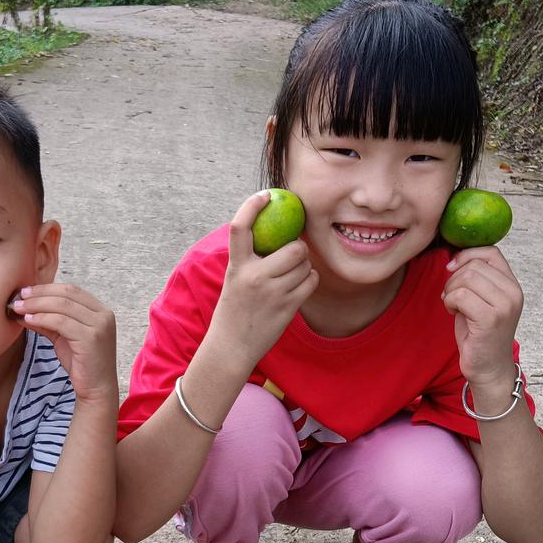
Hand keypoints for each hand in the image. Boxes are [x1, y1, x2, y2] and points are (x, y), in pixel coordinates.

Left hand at [11, 283, 116, 404]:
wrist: (96, 389)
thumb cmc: (82, 364)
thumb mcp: (63, 338)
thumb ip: (48, 322)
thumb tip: (23, 310)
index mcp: (99, 311)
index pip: (71, 290)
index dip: (46, 288)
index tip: (26, 291)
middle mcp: (103, 315)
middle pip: (66, 294)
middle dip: (39, 294)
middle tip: (19, 297)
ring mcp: (99, 326)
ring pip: (62, 306)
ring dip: (37, 305)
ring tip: (19, 308)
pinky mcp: (91, 338)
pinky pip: (62, 322)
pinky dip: (43, 319)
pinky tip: (29, 320)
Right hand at [208, 191, 318, 371]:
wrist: (232, 346)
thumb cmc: (235, 310)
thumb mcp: (235, 280)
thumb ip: (251, 259)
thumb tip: (276, 232)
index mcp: (237, 267)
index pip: (240, 227)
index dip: (252, 206)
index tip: (265, 195)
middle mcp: (254, 277)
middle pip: (293, 248)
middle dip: (299, 247)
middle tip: (295, 253)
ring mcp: (272, 293)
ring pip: (305, 265)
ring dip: (304, 266)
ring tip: (293, 275)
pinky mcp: (288, 307)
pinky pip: (311, 281)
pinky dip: (310, 280)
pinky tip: (300, 286)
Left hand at [441, 246, 523, 387]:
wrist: (488, 367)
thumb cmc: (480, 334)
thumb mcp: (480, 300)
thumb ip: (475, 279)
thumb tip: (454, 258)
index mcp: (512, 284)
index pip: (491, 252)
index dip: (467, 255)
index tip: (452, 268)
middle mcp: (513, 292)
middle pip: (474, 265)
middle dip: (453, 278)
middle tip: (450, 296)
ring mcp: (504, 305)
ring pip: (466, 278)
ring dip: (450, 291)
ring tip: (453, 305)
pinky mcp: (491, 318)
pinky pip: (461, 296)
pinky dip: (450, 302)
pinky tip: (453, 312)